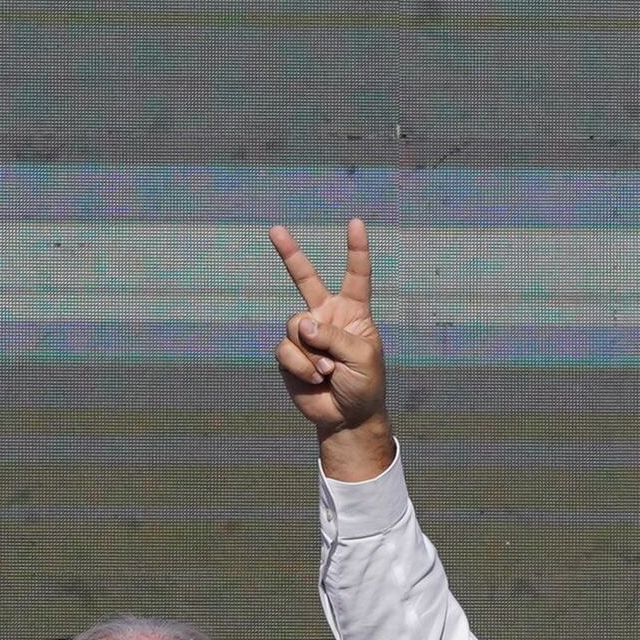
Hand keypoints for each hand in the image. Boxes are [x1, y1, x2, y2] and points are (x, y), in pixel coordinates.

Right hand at [268, 218, 392, 477]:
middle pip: (304, 279)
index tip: (356, 223)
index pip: (356, 275)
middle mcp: (326, 316)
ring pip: (295, 325)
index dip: (356, 249)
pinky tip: (316, 379)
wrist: (347, 416)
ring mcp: (306, 334)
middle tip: (274, 229)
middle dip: (289, 253)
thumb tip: (301, 325)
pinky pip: (286, 349)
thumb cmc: (364, 385)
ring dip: (312, 353)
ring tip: (328, 372)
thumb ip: (334, 336)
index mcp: (353, 312)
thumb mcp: (362, 357)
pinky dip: (302, 366)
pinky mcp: (289, 354)